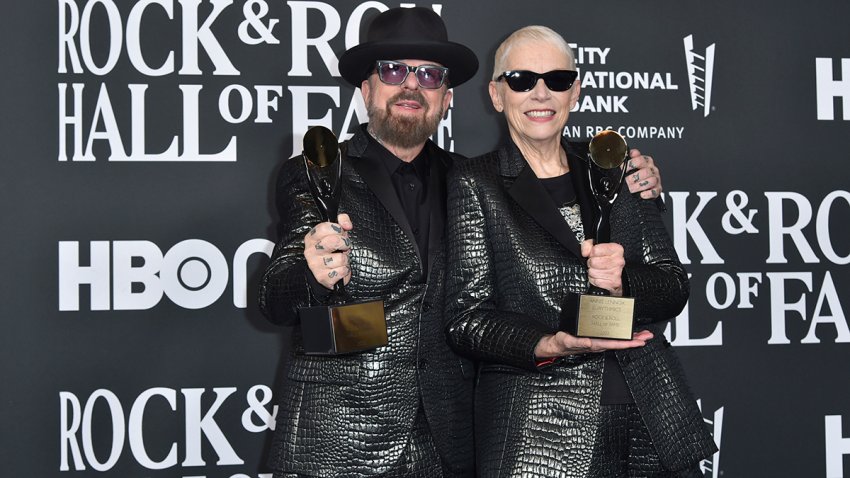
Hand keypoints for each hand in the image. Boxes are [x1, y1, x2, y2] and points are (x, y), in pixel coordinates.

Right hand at [303, 213, 352, 288]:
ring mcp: (315, 265)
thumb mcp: (336, 233)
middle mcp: (310, 251)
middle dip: (345, 243)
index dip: (337, 229)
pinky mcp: (323, 277)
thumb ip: (342, 221)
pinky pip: (342, 271)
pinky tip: (339, 268)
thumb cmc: (332, 251)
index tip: (341, 233)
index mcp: (311, 238)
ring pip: (341, 258)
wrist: (327, 273)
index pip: (324, 227)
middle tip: (344, 246)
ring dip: (346, 259)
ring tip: (341, 258)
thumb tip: (347, 224)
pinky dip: (345, 270)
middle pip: (333, 241)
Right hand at [535, 330, 653, 357]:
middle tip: (648, 336)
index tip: (639, 341)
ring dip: (632, 337)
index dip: (628, 343)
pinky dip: (622, 335)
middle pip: (621, 342)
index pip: (615, 344)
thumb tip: (589, 342)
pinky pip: (613, 337)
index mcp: (594, 344)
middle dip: (635, 340)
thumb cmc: (562, 343)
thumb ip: (577, 342)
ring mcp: (599, 342)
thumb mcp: (566, 340)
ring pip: (619, 340)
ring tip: (643, 334)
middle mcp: (599, 344)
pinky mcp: (597, 338)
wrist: (557, 345)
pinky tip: (628, 333)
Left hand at [581, 240, 624, 295]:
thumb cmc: (605, 259)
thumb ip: (588, 245)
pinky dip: (594, 280)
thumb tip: (585, 252)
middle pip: (593, 262)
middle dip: (590, 263)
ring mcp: (617, 272)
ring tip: (597, 270)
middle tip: (594, 263)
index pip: (595, 250)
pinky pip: (596, 281)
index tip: (593, 254)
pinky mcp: (614, 283)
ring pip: (593, 272)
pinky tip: (599, 276)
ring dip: (592, 272)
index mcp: (616, 249)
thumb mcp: (596, 246)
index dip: (591, 253)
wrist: (613, 273)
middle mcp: (619, 261)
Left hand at [624, 149, 661, 198]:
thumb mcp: (630, 166)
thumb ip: (627, 160)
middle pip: (645, 172)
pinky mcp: (657, 189)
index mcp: (646, 161)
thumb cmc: (635, 175)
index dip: (630, 165)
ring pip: (651, 181)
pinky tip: (641, 194)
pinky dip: (648, 193)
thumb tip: (623, 155)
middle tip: (627, 182)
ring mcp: (656, 179)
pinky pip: (655, 191)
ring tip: (631, 189)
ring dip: (639, 186)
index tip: (623, 169)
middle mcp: (652, 169)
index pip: (639, 160)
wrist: (641, 187)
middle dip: (634, 178)